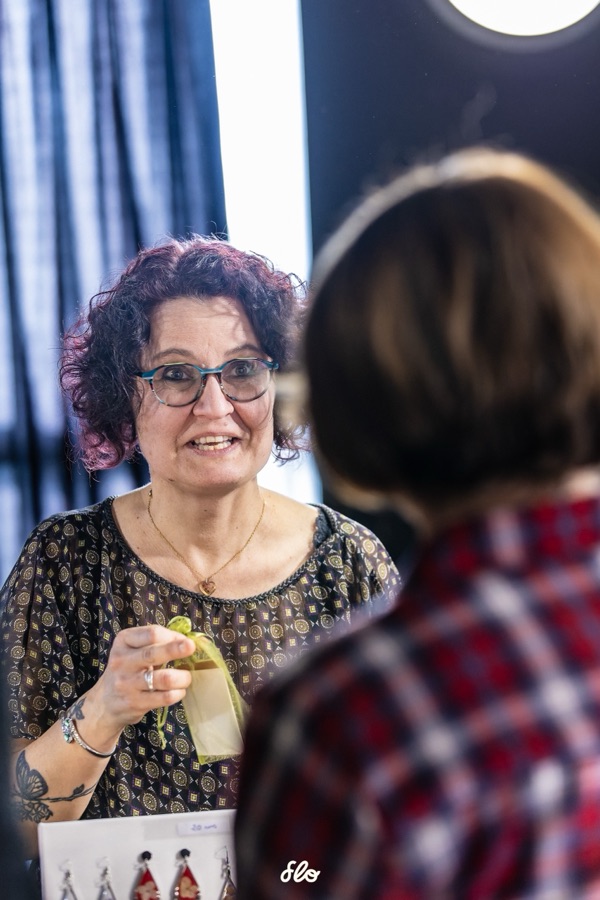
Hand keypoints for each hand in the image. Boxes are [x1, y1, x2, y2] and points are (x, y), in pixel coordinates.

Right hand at [83, 624, 195, 740]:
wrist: (105, 703)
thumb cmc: (127, 670)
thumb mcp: (133, 650)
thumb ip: (155, 643)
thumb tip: (188, 641)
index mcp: (123, 642)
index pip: (151, 633)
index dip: (172, 636)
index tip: (185, 641)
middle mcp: (122, 661)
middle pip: (153, 653)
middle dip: (176, 649)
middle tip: (191, 647)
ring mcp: (127, 684)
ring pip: (163, 678)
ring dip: (182, 677)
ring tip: (186, 678)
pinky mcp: (135, 703)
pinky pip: (164, 697)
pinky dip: (177, 693)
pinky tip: (179, 691)